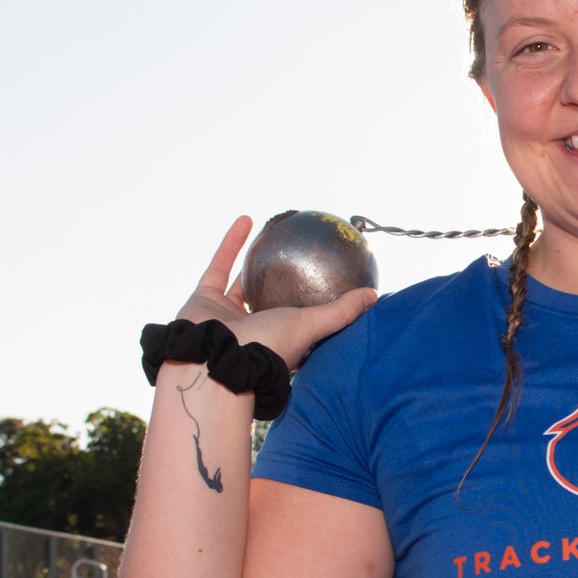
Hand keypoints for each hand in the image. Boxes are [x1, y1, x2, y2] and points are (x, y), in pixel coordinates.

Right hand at [179, 216, 375, 372]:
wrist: (213, 357)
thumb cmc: (266, 347)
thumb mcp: (310, 326)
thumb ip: (340, 312)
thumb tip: (373, 296)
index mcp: (279, 342)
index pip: (301, 324)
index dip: (314, 308)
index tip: (328, 285)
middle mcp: (253, 331)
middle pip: (271, 302)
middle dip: (282, 284)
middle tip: (299, 257)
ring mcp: (226, 316)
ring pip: (242, 282)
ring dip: (256, 259)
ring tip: (273, 234)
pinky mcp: (204, 299)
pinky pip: (220, 266)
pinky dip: (232, 243)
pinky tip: (249, 219)